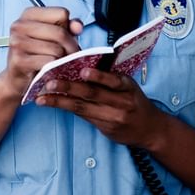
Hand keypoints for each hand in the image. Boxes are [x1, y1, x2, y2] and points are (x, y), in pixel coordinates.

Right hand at [4, 6, 82, 97]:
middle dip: (71, 47)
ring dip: (62, 60)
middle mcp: (20, 25)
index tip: (67, 38)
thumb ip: (68, 27)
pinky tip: (49, 70)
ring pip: (56, 49)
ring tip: (58, 63)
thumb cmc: (37, 54)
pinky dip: (53, 68)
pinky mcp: (19, 60)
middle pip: (60, 32)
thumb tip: (78, 26)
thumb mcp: (53, 37)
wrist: (18, 77)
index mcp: (29, 14)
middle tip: (71, 56)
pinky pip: (49, 62)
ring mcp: (17, 42)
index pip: (62, 13)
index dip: (69, 28)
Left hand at [36, 67, 162, 148]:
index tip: (83, 71)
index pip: (113, 80)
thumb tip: (80, 65)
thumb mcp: (128, 85)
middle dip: (69, 87)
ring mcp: (112, 116)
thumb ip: (108, 78)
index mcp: (127, 86)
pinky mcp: (105, 127)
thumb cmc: (134, 100)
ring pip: (83, 107)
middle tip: (50, 82)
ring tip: (43, 97)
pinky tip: (51, 104)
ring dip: (60, 101)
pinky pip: (82, 116)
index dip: (99, 76)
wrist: (151, 129)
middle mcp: (121, 102)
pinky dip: (66, 108)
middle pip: (93, 93)